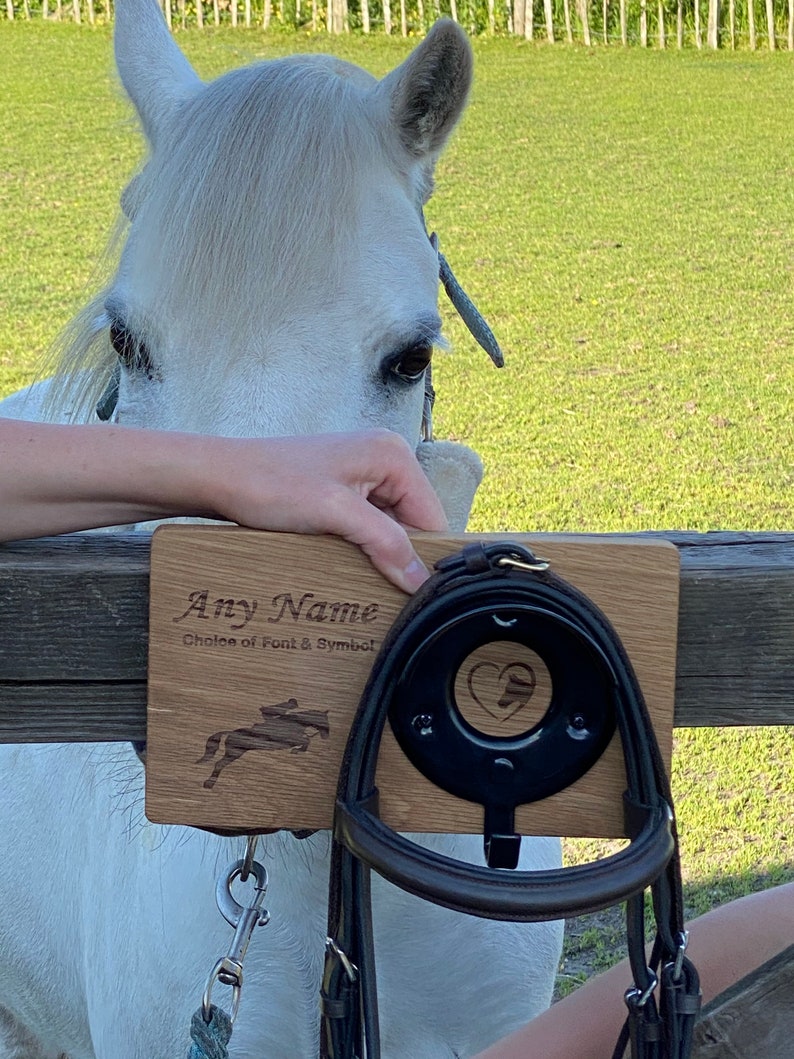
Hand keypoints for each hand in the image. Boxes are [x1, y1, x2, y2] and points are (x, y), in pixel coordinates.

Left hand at [207, 430, 448, 592]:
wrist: (219, 478)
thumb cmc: (268, 483)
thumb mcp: (335, 514)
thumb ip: (384, 542)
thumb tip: (418, 578)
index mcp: (392, 455)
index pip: (432, 516)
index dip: (424, 555)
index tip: (413, 590)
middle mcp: (383, 458)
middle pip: (414, 522)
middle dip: (399, 553)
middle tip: (381, 584)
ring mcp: (362, 473)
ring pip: (391, 527)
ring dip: (378, 551)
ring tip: (357, 570)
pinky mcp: (342, 488)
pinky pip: (368, 524)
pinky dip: (361, 545)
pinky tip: (343, 558)